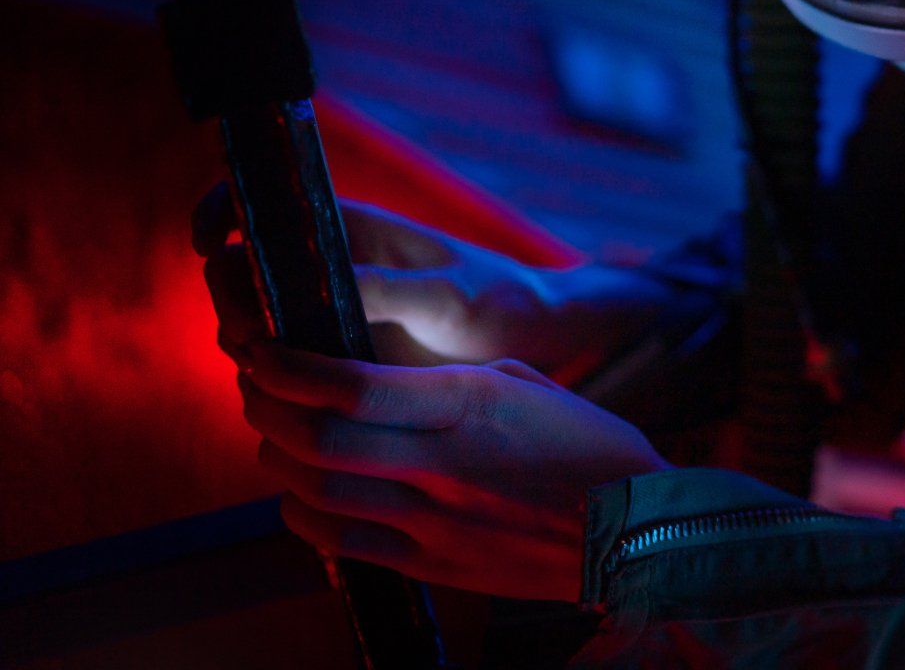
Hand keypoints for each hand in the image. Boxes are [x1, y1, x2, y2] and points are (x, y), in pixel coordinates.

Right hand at [191, 185, 632, 374]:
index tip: (205, 243)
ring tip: (279, 377)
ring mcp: (329, 316)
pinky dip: (274, 384)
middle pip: (240, 276)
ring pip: (254, 328)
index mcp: (348, 228)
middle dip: (231, 303)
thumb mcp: (449, 295)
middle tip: (255, 338)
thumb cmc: (502, 298)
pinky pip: (284, 370)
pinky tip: (296, 406)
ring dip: (248, 351)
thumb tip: (321, 292)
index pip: (260, 203)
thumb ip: (388, 290)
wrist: (538, 340)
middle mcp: (328, 267)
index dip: (219, 212)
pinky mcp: (340, 362)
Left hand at [236, 341, 668, 600]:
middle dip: (267, 409)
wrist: (638, 531)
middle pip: (316, 441)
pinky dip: (304, 514)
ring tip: (272, 436)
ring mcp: (434, 522)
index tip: (263, 349)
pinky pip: (341, 542)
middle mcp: (443, 465)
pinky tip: (301, 493)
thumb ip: (447, 382)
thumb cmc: (589, 448)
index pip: (351, 386)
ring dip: (276, 460)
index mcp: (470, 407)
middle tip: (255, 387)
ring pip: (317, 492)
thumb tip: (377, 380)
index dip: (289, 367)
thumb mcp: (525, 386)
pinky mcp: (433, 566)